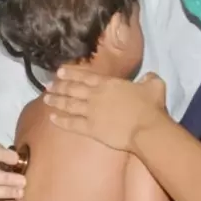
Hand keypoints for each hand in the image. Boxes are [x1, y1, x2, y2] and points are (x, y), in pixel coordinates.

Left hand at [44, 68, 167, 151]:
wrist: (146, 128)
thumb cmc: (151, 106)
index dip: (71, 73)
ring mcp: (91, 112)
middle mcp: (96, 96)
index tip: (59, 71)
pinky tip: (52, 118)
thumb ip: (149, 78)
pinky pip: (72, 124)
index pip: (85, 76)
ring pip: (69, 105)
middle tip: (47, 86)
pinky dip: (61, 121)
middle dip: (59, 87)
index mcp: (108, 84)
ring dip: (56, 101)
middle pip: (73, 89)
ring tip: (46, 99)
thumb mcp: (154, 85)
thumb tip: (148, 76)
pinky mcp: (91, 129)